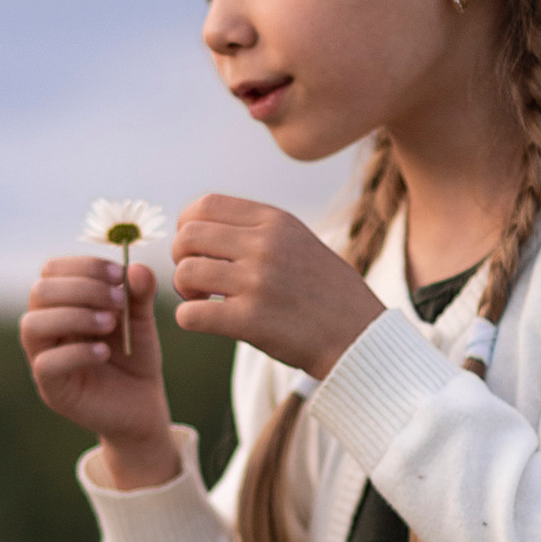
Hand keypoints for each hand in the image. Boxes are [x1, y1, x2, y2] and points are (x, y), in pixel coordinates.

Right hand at [20, 253, 182, 489]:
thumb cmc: (135, 361)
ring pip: (32, 325)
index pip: (53, 271)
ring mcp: (43, 358)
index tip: (119, 274)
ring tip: (110, 323)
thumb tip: (134, 266)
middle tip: (119, 301)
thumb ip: (139, 294)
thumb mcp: (141, 321)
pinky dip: (76, 352)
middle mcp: (46, 328)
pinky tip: (104, 352)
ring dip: (74, 316)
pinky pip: (46, 364)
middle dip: (82, 289)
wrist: (143, 408)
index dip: (84, 266)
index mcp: (62, 305)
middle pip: (40, 292)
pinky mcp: (51, 389)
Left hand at [168, 197, 382, 380]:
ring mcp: (257, 282)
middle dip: (181, 258)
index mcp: (275, 222)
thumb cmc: (325, 293)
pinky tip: (205, 321)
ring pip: (185, 272)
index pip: (205, 205)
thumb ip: (257, 229)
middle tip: (196, 279)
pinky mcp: (251, 321)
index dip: (187, 225)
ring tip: (202, 301)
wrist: (359, 337)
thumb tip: (200, 226)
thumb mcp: (299, 241)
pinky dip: (188, 319)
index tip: (196, 248)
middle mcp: (265, 246)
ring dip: (183, 290)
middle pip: (188, 236)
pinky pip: (190, 315)